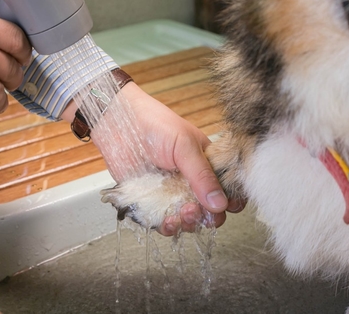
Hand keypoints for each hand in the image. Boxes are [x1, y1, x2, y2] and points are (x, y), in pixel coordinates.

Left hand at [65, 83, 243, 234]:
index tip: (227, 206)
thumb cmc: (155, 125)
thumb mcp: (184, 146)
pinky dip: (167, 227)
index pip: (227, 188)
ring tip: (182, 214)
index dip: (230, 200)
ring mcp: (171, 193)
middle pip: (209, 209)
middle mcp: (191, 181)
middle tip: (200, 211)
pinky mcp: (150, 202)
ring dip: (189, 223)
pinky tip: (166, 221)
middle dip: (209, 216)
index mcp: (206, 164)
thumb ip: (202, 175)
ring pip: (187, 220)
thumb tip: (220, 203)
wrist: (118, 122)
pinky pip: (163, 222)